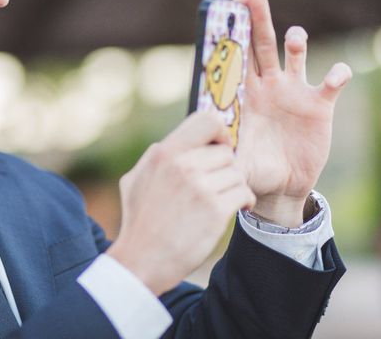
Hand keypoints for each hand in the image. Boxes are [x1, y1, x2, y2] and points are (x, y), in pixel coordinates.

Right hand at [107, 110, 255, 295]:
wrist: (142, 259)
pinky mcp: (215, 210)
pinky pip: (244, 193)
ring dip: (234, 187)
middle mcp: (182, 165)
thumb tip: (179, 141)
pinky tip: (234, 210)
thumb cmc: (138, 219)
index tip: (218, 147)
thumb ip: (157, 156)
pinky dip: (244, 202)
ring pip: (237, 173)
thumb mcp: (135, 178)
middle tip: (217, 185)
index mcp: (164, 153)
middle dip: (225, 169)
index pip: (206, 120)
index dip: (219, 132)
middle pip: (226, 152)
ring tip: (222, 200)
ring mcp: (200, 187)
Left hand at [234, 0, 351, 226]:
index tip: (226, 9)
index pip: (236, 56)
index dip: (232, 33)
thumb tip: (199, 145)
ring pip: (295, 55)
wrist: (281, 185)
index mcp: (243, 92)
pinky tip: (334, 78)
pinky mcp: (318, 105)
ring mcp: (294, 92)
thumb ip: (219, 149)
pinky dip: (336, 75)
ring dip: (296, 40)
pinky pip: (331, 83)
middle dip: (258, 18)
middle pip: (262, 44)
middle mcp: (268, 85)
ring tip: (294, 38)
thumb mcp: (232, 157)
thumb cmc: (251, 167)